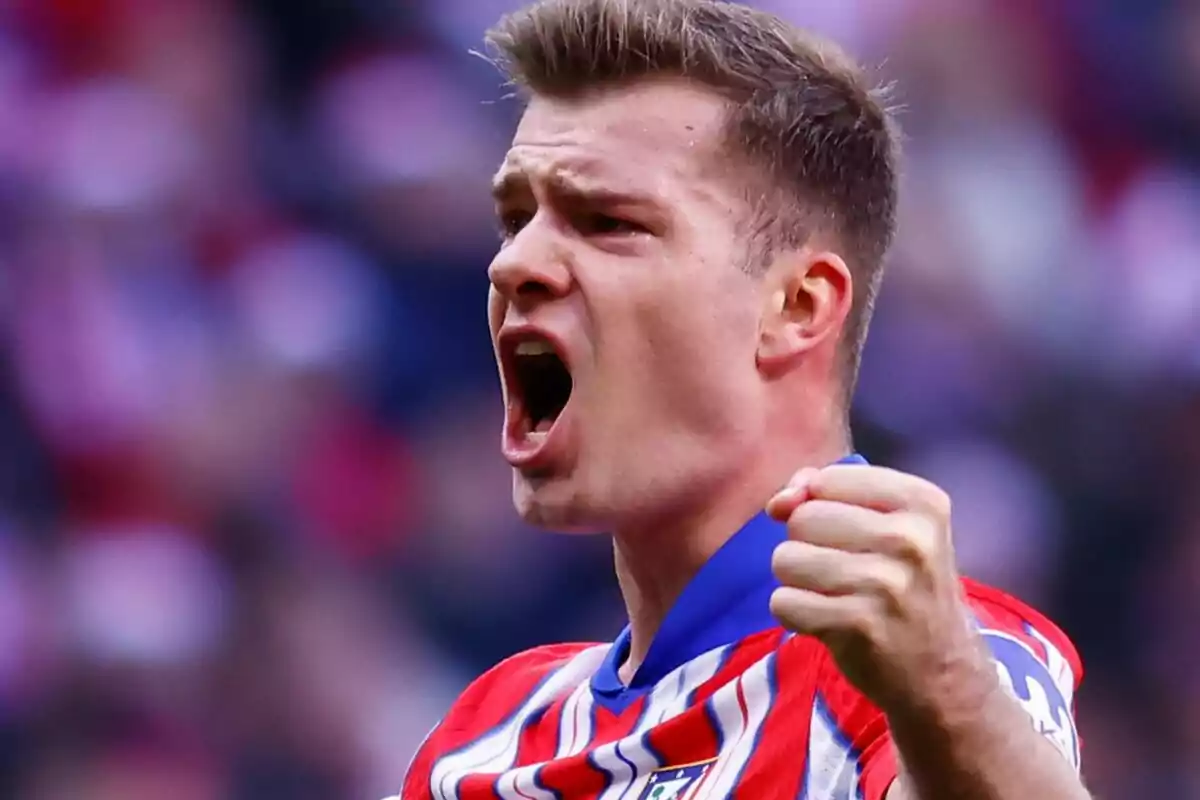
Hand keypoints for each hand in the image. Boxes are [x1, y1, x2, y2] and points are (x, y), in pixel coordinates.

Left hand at [766, 464, 985, 711]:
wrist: (944, 672)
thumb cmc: (907, 586)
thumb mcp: (891, 525)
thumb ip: (826, 493)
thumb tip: (778, 502)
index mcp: (922, 502)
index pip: (828, 479)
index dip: (818, 504)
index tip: (844, 531)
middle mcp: (909, 538)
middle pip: (802, 518)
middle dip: (806, 544)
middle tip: (842, 570)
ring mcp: (885, 584)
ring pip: (786, 559)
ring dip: (796, 580)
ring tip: (833, 594)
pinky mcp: (858, 626)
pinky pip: (783, 602)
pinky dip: (794, 613)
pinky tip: (827, 620)